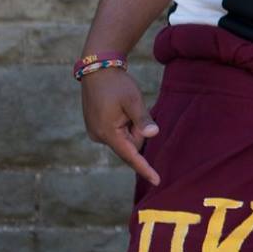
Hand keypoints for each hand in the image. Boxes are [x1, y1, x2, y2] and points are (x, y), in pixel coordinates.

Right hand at [81, 69, 159, 185]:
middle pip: (130, 145)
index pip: (130, 156)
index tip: (157, 181)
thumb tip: (153, 135)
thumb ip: (143, 120)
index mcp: (108, 133)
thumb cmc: (117, 84)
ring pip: (124, 139)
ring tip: (123, 107)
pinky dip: (123, 125)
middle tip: (134, 110)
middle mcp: (99, 137)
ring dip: (130, 127)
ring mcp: (95, 133)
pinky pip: (116, 133)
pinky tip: (118, 109)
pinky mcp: (95, 128)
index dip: (145, 168)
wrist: (97, 70)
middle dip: (138, 131)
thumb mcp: (133, 100)